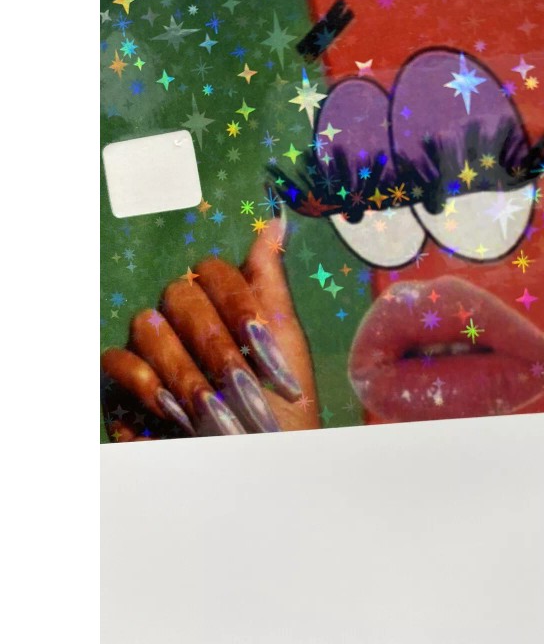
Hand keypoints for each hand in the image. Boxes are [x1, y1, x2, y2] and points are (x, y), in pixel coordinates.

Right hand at [101, 216, 318, 440]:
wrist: (263, 463)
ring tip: (214, 407)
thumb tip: (277, 219)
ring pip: (148, 324)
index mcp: (226, 303)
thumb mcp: (286, 341)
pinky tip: (175, 410)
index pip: (217, 271)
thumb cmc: (282, 404)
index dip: (240, 306)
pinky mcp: (127, 381)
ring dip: (187, 370)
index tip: (263, 343)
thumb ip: (272, 281)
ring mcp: (155, 346)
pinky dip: (148, 385)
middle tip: (240, 383)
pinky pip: (117, 361)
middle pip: (180, 293)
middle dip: (216, 344)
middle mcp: (187, 317)